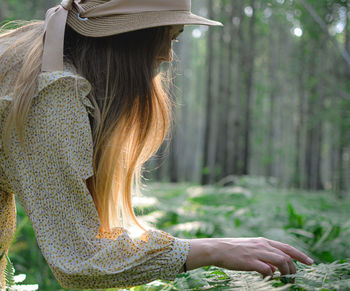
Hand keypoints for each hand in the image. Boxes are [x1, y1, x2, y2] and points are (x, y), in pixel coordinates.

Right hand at [186, 237, 312, 276]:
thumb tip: (275, 268)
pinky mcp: (250, 261)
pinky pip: (267, 269)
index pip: (287, 247)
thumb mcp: (251, 248)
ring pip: (281, 261)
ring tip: (285, 280)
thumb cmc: (233, 250)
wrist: (217, 249)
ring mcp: (257, 253)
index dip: (300, 255)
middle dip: (294, 267)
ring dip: (286, 272)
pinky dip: (271, 275)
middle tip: (294, 277)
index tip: (310, 262)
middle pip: (286, 255)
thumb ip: (264, 256)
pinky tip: (268, 278)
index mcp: (263, 241)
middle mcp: (262, 245)